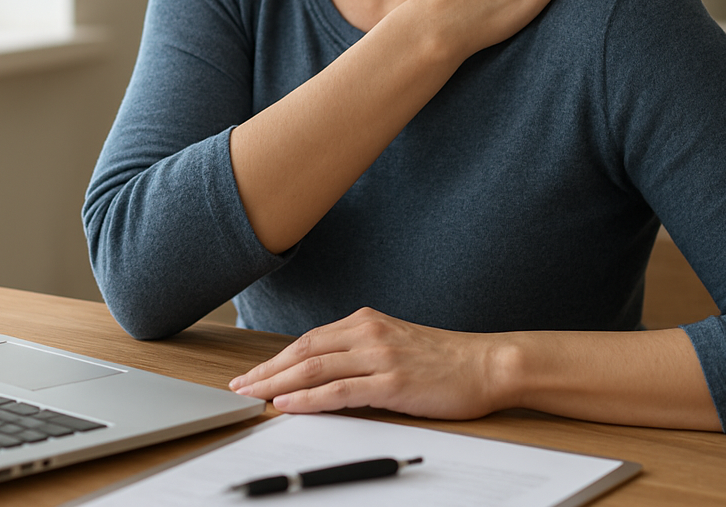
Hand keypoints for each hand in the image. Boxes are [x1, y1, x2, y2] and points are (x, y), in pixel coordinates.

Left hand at [228, 307, 505, 418]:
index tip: (253, 373)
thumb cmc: (443, 360)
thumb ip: (360, 352)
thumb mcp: (394, 345)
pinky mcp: (391, 382)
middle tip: (239, 386)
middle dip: (266, 371)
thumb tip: (323, 374)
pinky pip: (339, 391)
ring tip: (253, 397)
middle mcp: (367, 332)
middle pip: (303, 352)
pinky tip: (287, 406)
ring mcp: (378, 355)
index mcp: (366, 321)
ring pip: (314, 369)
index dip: (276, 358)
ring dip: (277, 384)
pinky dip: (308, 399)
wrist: (486, 364)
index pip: (308, 340)